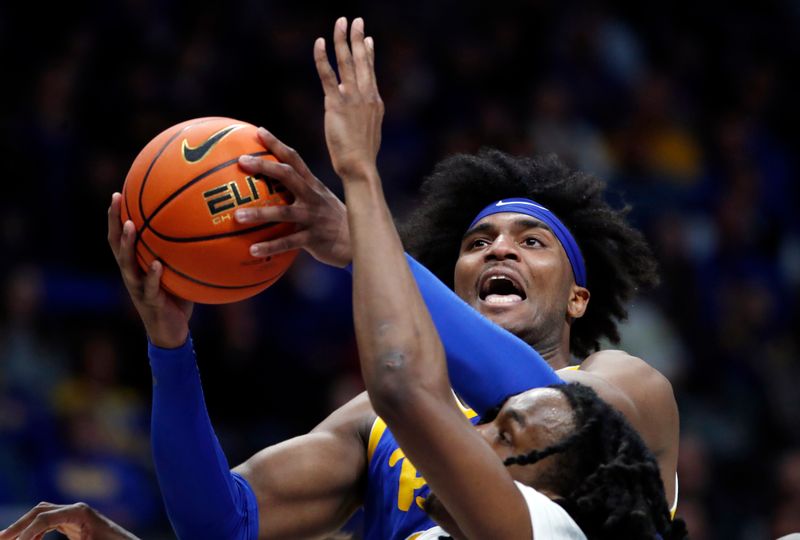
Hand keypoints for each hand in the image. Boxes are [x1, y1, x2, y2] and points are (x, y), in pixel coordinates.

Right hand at [0, 501, 139, 539]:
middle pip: (40, 511)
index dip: (26, 532)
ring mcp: (75, 514)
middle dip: (18, 526)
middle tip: (0, 538)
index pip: (45, 516)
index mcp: (80, 512)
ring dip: (24, 528)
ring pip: (43, 515)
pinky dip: (35, 533)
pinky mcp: (75, 523)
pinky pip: (49, 523)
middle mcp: (77, 509)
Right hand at [108, 192, 192, 347]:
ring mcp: (138, 288)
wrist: (171, 332)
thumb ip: (181, 252)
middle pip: (116, 244)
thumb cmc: (176, 298)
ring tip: (131, 226)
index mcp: (135, 265)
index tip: (117, 193)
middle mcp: (132, 273)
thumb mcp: (178, 271)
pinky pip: (150, 287)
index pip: (120, 237)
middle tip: (115, 200)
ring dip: (128, 244)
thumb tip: (202, 227)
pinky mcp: (150, 302)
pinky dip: (153, 275)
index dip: (115, 216)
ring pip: (127, 264)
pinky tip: (157, 264)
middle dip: (114, 221)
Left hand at [235, 128, 351, 267]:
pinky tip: (252, 250)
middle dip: (265, 166)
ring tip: (237, 216)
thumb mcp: (319, 200)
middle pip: (288, 176)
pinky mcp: (313, 238)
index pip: (294, 159)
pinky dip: (270, 247)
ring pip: (283, 212)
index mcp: (312, 185)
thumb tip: (268, 189)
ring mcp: (313, 217)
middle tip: (242, 160)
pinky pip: (288, 242)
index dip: (277, 144)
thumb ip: (298, 192)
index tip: (258, 131)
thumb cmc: (331, 221)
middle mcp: (312, 197)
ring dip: (259, 213)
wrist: (357, 242)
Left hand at [314, 17, 382, 179]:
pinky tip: (320, 42)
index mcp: (375, 102)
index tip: (369, 39)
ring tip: (341, 22)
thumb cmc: (362, 155)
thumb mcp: (368, 130)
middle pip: (362, 60)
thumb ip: (361, 112)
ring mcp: (352, 98)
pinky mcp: (337, 104)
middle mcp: (366, 95)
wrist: (359, 165)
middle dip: (359, 38)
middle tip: (356, 20)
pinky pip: (328, 75)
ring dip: (343, 39)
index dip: (369, 53)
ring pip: (347, 62)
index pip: (371, 71)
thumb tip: (350, 99)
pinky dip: (323, 58)